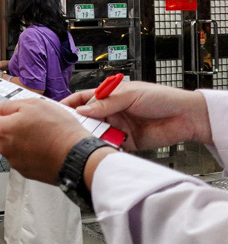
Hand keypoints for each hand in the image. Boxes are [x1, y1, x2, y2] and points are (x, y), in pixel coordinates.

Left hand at [0, 99, 89, 183]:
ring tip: (42, 134)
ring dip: (21, 139)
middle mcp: (4, 148)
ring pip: (11, 145)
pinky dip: (30, 152)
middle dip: (9, 126)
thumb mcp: (33, 104)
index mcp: (2, 130)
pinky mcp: (26, 172)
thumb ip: (7, 106)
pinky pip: (22, 157)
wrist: (77, 157)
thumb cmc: (58, 130)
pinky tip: (45, 147)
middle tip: (31, 121)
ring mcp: (14, 162)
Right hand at [63, 82, 212, 149]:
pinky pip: (110, 146)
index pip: (83, 99)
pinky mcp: (127, 142)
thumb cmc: (162, 98)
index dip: (70, 104)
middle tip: (68, 129)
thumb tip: (83, 109)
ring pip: (97, 133)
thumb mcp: (130, 94)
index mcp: (109, 96)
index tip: (57, 111)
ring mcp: (118, 127)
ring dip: (91, 137)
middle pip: (87, 118)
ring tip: (84, 139)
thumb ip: (106, 103)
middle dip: (77, 124)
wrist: (186, 117)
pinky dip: (104, 148)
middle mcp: (111, 112)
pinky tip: (99, 148)